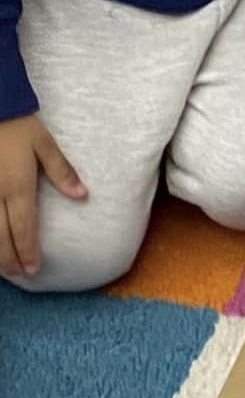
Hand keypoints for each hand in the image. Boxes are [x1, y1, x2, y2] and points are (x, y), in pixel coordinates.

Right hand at [0, 113, 86, 281]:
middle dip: (9, 259)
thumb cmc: (16, 123)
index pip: (23, 227)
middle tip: (19, 274)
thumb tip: (83, 195)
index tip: (34, 268)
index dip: (27, 250)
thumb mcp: (43, 143)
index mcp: (17, 185)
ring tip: (2, 267)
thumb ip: (61, 171)